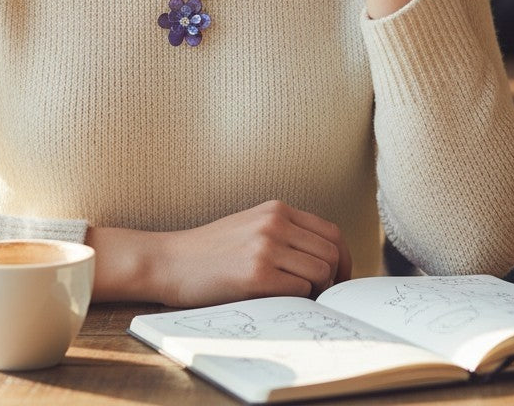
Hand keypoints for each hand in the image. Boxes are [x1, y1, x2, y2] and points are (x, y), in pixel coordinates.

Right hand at [155, 200, 351, 307]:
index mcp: (277, 210)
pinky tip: (279, 303)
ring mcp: (266, 247)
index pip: (332, 233)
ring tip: (296, 300)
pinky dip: (298, 301)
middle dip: (333, 280)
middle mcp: (275, 223)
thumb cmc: (210, 252)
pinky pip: (300, 290)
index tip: (341, 279)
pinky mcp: (256, 274)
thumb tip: (327, 263)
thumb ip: (286, 235)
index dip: (344, 260)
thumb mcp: (251, 227)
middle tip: (322, 297)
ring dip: (315, 292)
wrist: (169, 261)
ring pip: (321, 273)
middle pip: (332, 254)